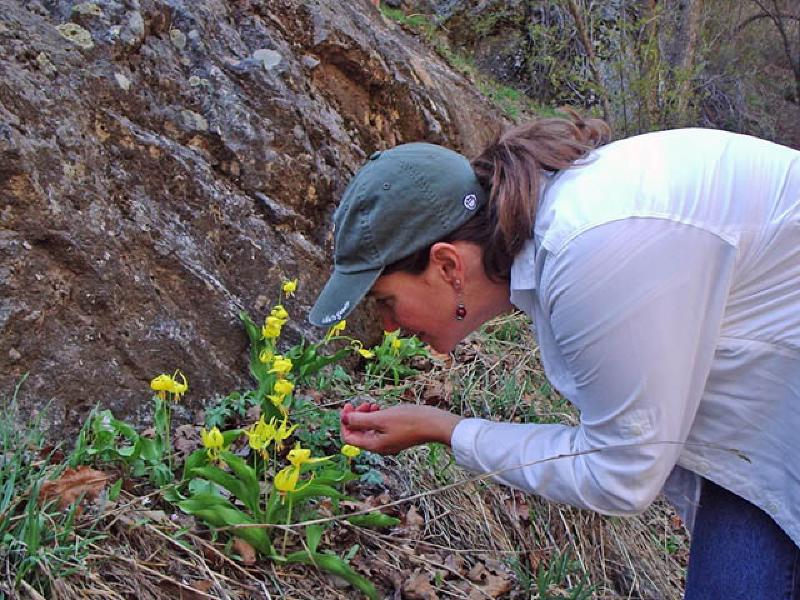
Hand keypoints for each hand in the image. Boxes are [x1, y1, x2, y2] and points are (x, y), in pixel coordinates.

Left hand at [340, 403, 462, 454]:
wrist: (433, 424)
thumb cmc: (409, 421)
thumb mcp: (381, 418)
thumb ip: (360, 420)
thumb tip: (344, 419)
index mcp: (373, 445)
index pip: (349, 437)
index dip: (345, 422)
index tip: (348, 406)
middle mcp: (379, 447)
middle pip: (358, 433)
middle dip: (356, 417)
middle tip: (362, 403)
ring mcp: (388, 442)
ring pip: (368, 429)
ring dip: (366, 416)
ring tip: (373, 404)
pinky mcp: (396, 436)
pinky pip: (379, 428)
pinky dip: (377, 418)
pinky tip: (381, 408)